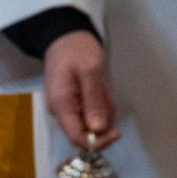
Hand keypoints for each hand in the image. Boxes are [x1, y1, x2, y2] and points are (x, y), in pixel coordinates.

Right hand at [42, 31, 119, 150]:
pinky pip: (92, 113)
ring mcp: (67, 108)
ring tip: (102, 85)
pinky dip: (101, 104)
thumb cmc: (77, 50)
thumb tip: (97, 129)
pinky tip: (100, 86)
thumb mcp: (90, 71)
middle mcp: (61, 112)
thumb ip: (93, 100)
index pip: (76, 138)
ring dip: (104, 109)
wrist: (66, 35)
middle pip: (86, 133)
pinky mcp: (74, 104)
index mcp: (61, 105)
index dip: (97, 142)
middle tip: (106, 94)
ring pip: (92, 123)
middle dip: (103, 119)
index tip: (115, 132)